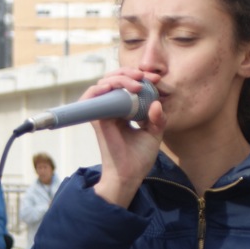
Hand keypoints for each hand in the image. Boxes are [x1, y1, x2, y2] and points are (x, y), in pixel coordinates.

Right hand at [88, 70, 165, 208]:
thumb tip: (156, 102)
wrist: (129, 175)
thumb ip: (158, 118)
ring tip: (136, 83)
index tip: (157, 79)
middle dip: (131, 73)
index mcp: (124, 111)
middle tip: (147, 77)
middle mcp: (112, 109)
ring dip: (120, 78)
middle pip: (115, 79)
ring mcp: (103, 113)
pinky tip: (112, 87)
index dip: (141, 78)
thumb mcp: (154, 134)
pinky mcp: (96, 119)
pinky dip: (99, 88)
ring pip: (104, 83)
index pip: (128, 85)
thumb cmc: (140, 158)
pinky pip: (91, 96)